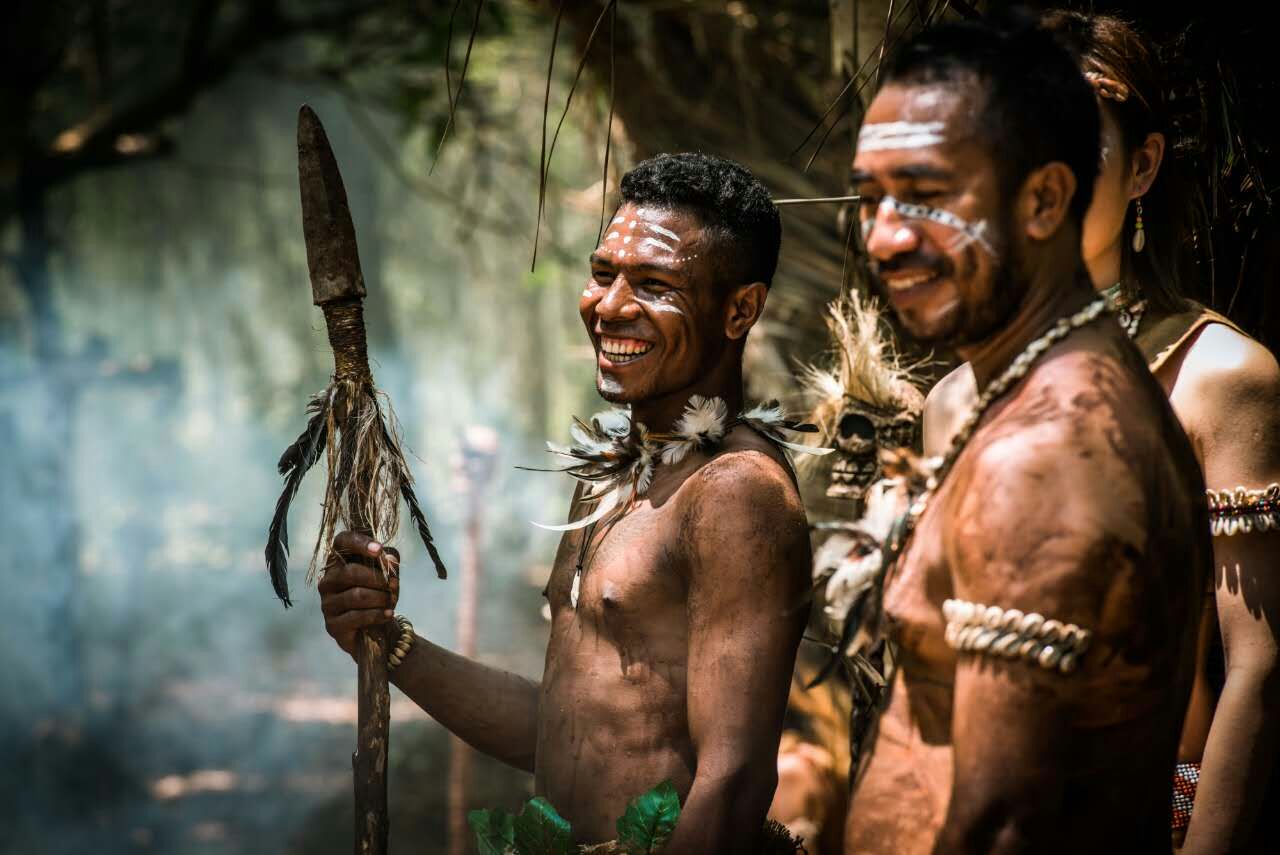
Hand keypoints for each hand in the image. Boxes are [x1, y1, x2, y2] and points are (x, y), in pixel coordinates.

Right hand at [318, 530, 399, 658]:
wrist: (377, 629)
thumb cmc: (379, 594)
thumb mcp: (389, 574)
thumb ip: (389, 562)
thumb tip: (388, 558)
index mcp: (339, 561)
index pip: (342, 542)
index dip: (359, 543)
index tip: (378, 550)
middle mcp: (328, 580)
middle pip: (351, 572)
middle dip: (378, 579)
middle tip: (392, 585)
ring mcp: (327, 603)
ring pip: (356, 595)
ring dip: (380, 598)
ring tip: (391, 601)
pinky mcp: (332, 625)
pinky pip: (356, 616)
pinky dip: (377, 614)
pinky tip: (388, 614)